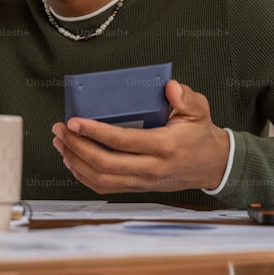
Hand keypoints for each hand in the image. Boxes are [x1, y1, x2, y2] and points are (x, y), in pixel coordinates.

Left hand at [51, 80, 228, 193]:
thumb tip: (170, 87)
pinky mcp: (138, 187)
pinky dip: (84, 176)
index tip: (75, 121)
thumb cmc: (200, 135)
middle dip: (77, 146)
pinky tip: (73, 161)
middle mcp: (151, 167)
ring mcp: (143, 181)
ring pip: (101, 179)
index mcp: (164, 146)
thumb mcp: (199, 109)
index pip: (122, 142)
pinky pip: (105, 187)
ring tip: (61, 143)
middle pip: (105, 163)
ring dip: (76, 162)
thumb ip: (185, 96)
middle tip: (61, 130)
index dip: (95, 132)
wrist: (212, 164)